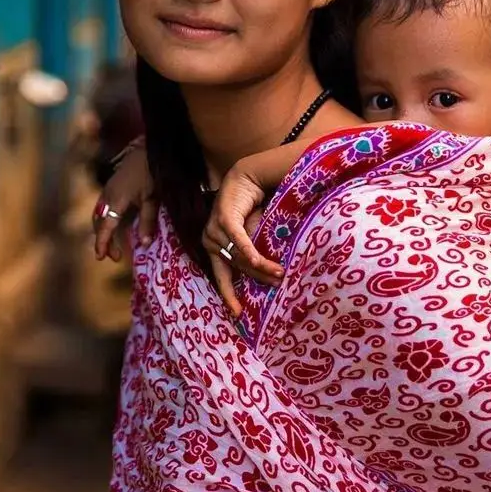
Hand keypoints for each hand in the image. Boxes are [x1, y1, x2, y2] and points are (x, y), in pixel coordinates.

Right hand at [93, 145, 156, 261]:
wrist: (150, 148)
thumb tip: (144, 244)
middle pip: (98, 222)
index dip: (103, 243)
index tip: (102, 257)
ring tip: (112, 244)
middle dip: (102, 239)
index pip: (106, 226)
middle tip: (112, 256)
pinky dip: (105, 219)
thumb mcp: (153, 199)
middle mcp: (108, 195)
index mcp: (117, 199)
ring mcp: (108, 189)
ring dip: (102, 229)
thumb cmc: (153, 172)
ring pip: (98, 214)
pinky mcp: (111, 185)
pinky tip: (114, 224)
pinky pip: (103, 206)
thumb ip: (148, 221)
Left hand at [202, 168, 283, 315]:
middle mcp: (210, 241)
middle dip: (258, 278)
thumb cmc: (249, 207)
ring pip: (240, 256)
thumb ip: (253, 251)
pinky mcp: (225, 218)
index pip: (220, 276)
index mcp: (213, 248)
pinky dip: (250, 252)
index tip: (237, 314)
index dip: (229, 296)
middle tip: (278, 287)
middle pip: (237, 267)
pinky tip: (259, 263)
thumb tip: (267, 275)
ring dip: (261, 267)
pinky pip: (238, 241)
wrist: (246, 177)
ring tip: (280, 274)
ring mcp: (215, 229)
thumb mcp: (251, 234)